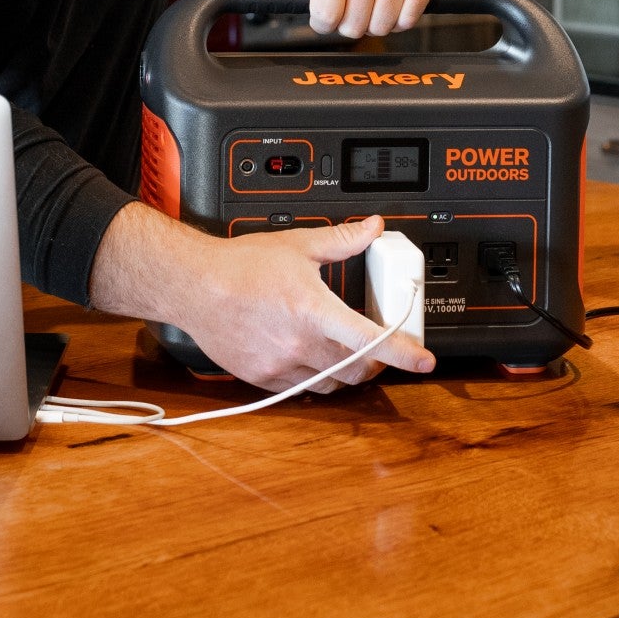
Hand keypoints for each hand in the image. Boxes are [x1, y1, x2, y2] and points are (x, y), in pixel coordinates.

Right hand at [89, 205, 433, 392]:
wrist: (193, 285)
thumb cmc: (239, 265)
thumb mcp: (297, 245)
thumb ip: (342, 240)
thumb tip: (372, 228)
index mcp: (313, 309)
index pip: (372, 340)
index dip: (405, 353)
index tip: (425, 360)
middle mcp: (299, 342)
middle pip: (356, 369)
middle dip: (374, 362)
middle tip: (377, 348)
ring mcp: (280, 364)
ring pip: (330, 384)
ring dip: (345, 373)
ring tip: (344, 354)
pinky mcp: (263, 377)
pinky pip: (300, 390)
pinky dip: (313, 379)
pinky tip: (311, 359)